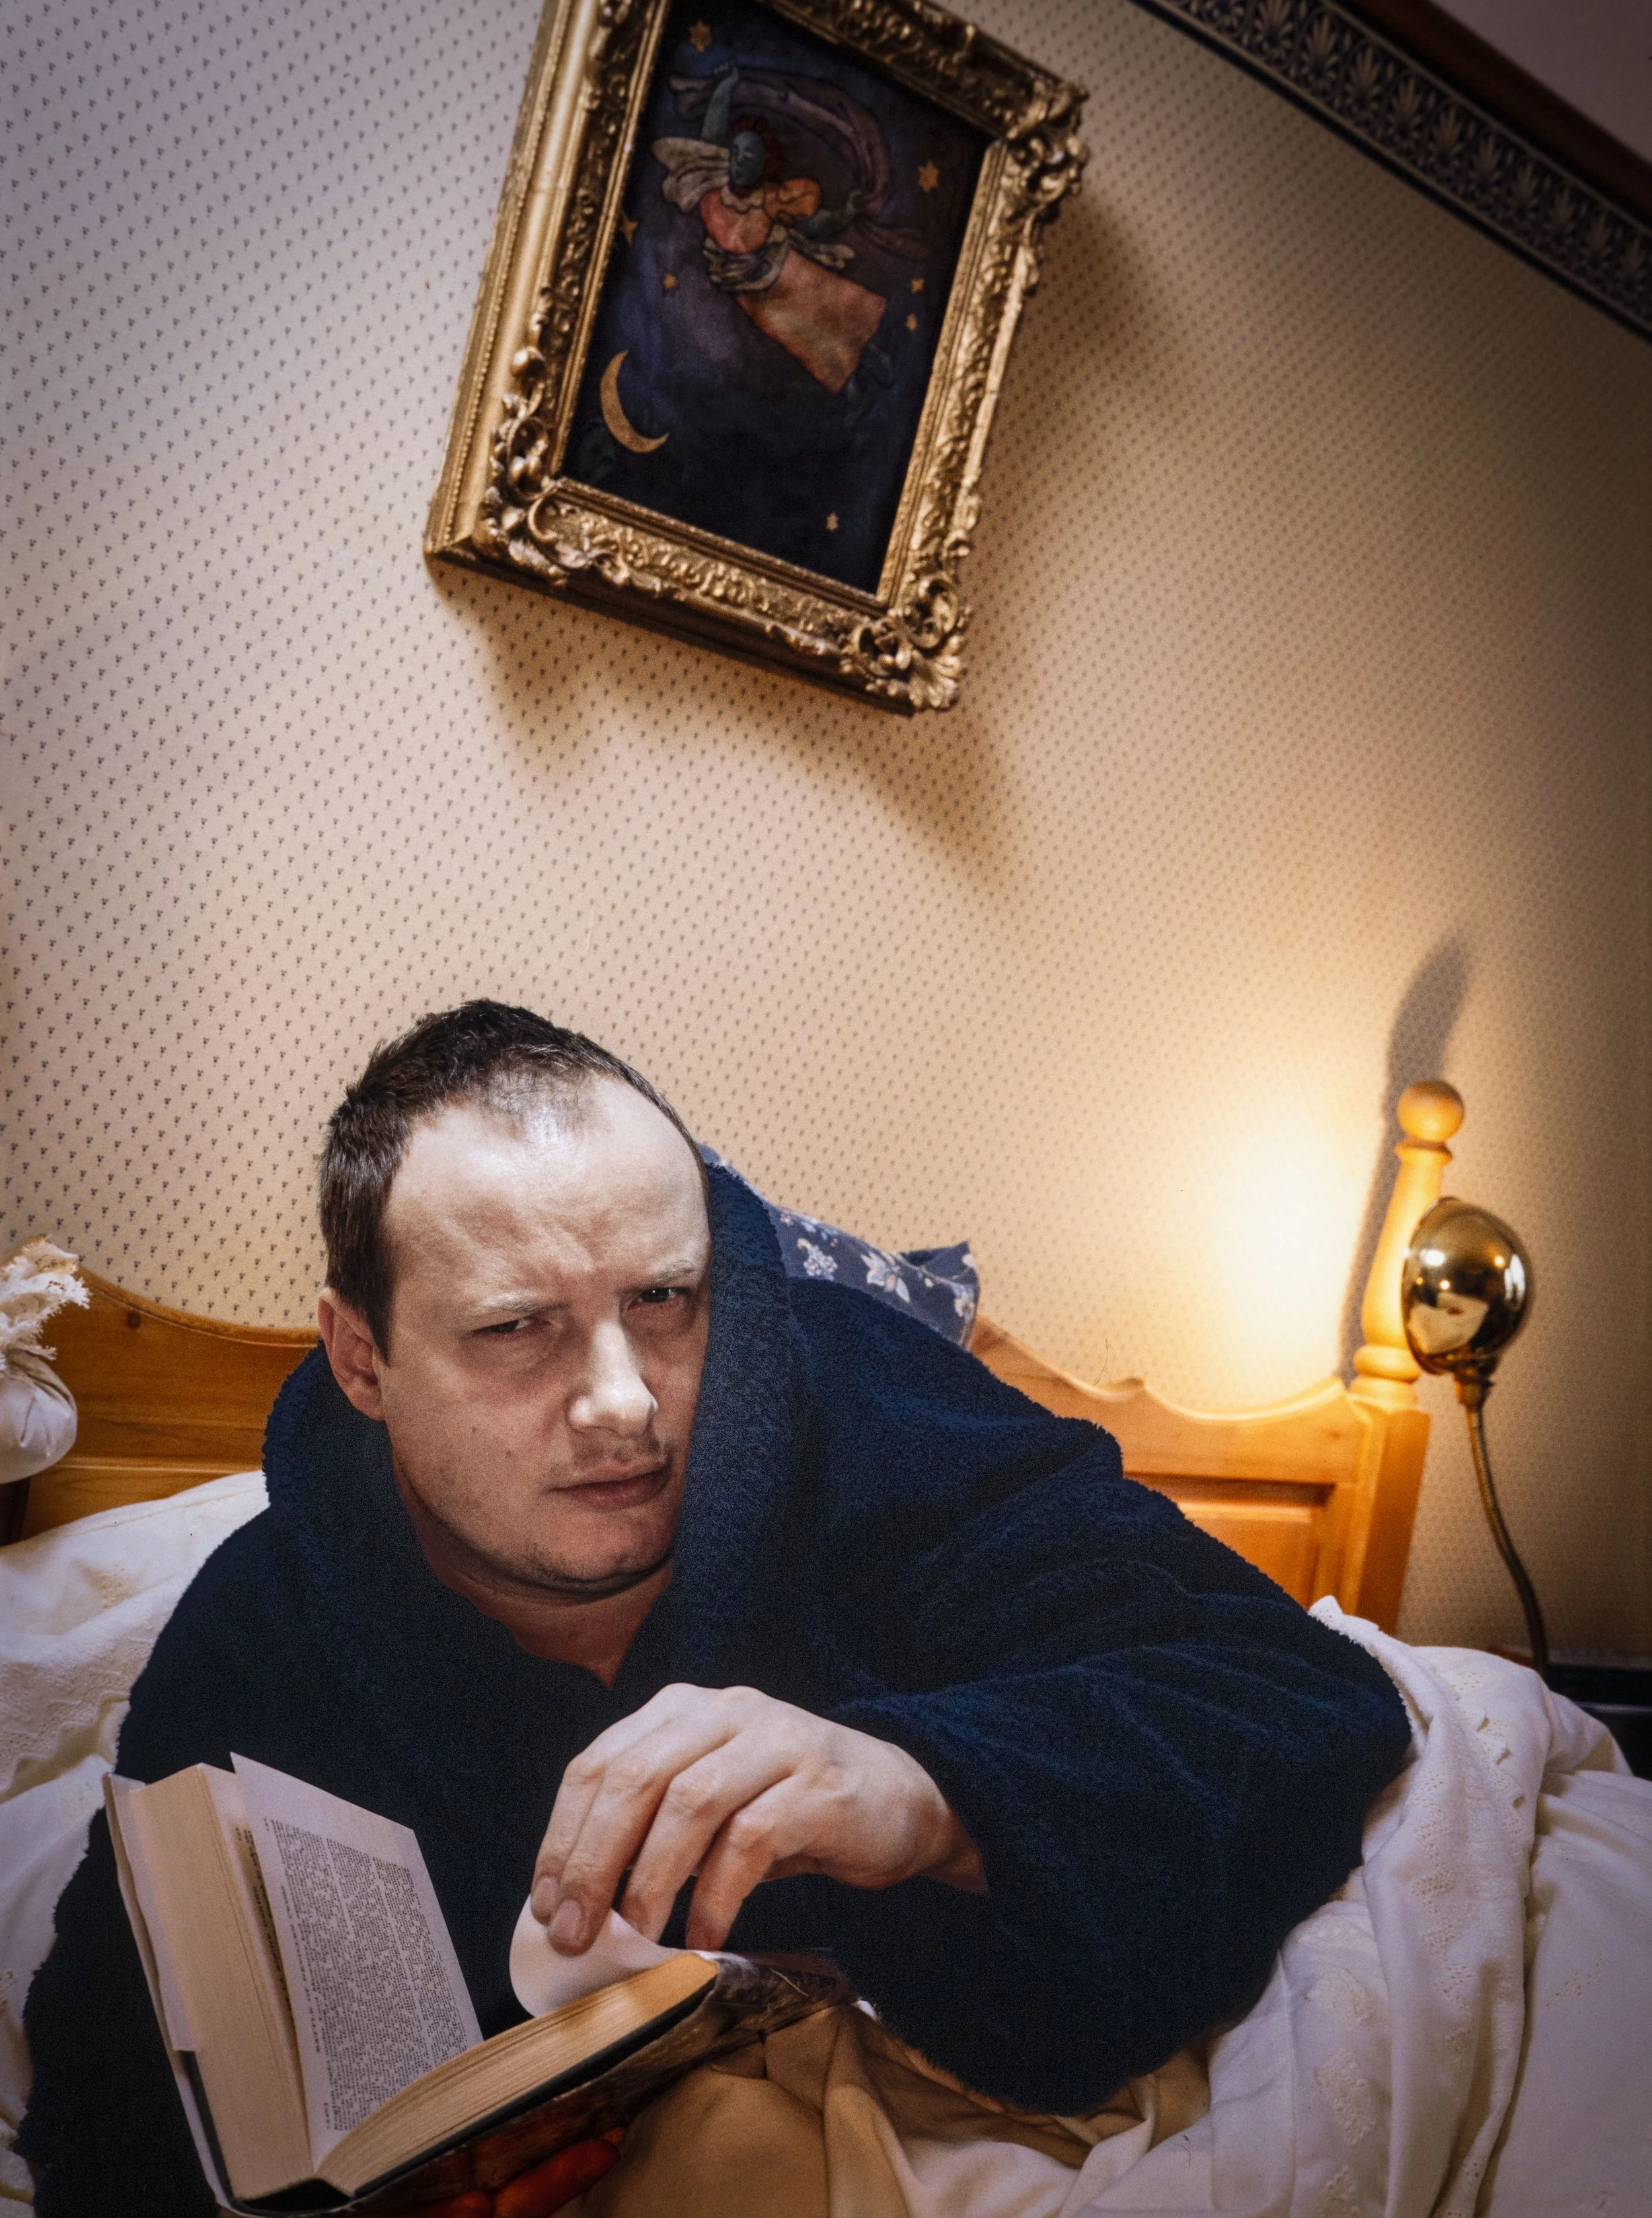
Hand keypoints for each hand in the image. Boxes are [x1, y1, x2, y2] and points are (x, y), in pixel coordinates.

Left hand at [531, 1683, 984, 1953]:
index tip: (545, 1904)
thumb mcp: (712, 1804)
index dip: (562, 1836)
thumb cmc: (789, 1810)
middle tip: (574, 1933)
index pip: (599, 1763)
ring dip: (649, 1879)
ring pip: (687, 1802)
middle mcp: (725, 1709)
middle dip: (592, 1862)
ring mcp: (775, 1739)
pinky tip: (703, 1934)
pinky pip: (750, 1840)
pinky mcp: (817, 1783)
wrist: (903, 1798)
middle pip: (634, 1778)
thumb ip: (650, 1829)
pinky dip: (716, 1894)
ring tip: (633, 1936)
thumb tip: (574, 1903)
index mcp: (683, 1709)